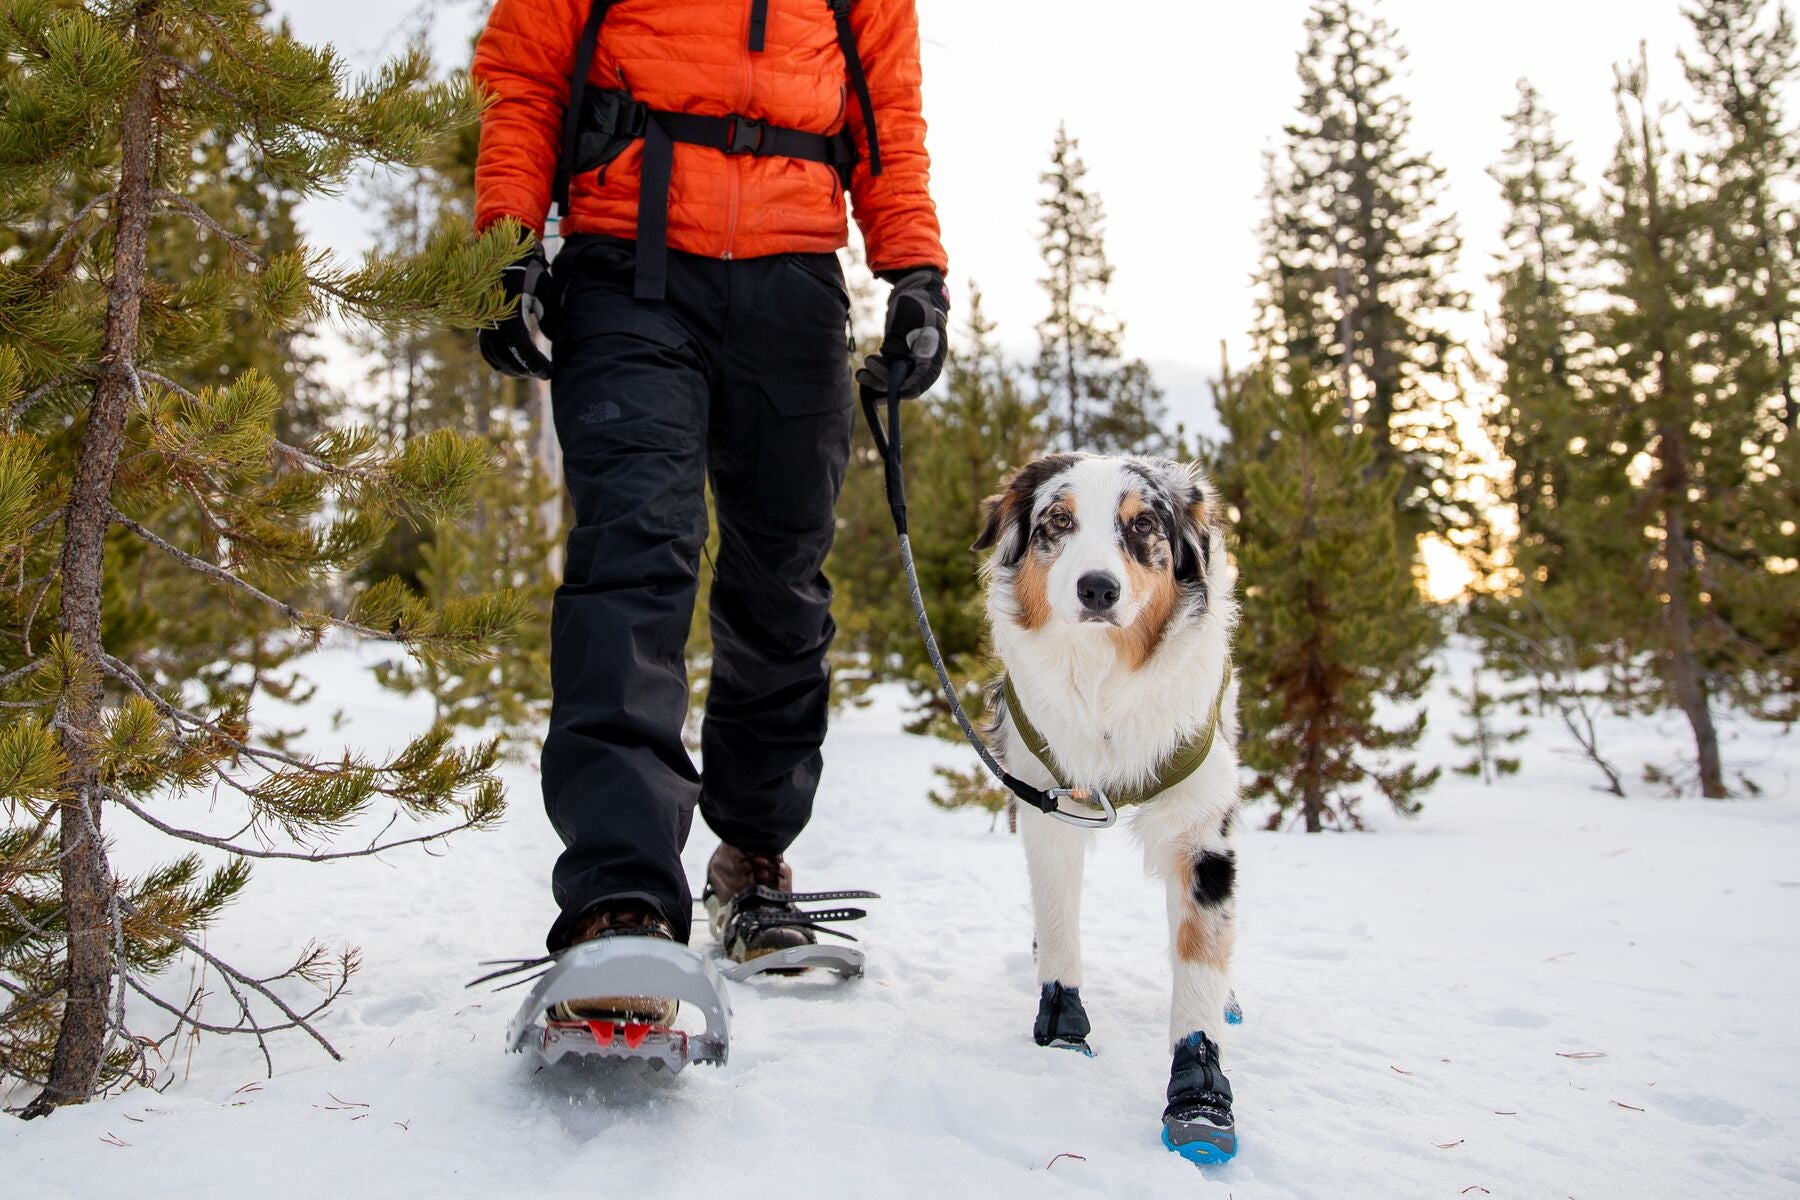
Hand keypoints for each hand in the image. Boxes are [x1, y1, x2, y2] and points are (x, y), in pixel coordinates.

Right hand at [478, 235, 558, 379]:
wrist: (504, 254)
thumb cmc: (530, 271)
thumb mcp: (547, 289)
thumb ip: (552, 316)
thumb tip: (555, 341)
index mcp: (507, 309)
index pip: (519, 346)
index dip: (534, 363)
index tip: (549, 372)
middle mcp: (490, 317)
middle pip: (505, 356)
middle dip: (525, 369)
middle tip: (544, 374)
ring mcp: (481, 321)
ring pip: (493, 356)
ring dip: (512, 369)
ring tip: (532, 372)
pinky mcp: (479, 323)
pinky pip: (486, 350)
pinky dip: (499, 362)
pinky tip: (515, 366)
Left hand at [856, 267, 948, 397]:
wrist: (917, 294)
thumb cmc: (917, 305)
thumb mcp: (908, 321)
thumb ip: (900, 343)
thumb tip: (889, 362)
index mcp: (933, 355)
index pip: (923, 379)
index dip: (911, 388)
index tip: (897, 392)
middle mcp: (923, 364)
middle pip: (905, 383)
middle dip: (884, 379)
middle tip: (867, 367)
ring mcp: (910, 363)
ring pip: (893, 381)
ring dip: (876, 379)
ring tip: (860, 374)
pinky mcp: (899, 360)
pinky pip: (887, 374)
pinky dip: (875, 376)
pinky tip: (862, 374)